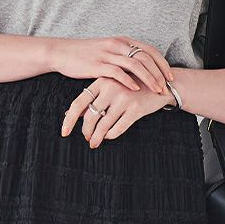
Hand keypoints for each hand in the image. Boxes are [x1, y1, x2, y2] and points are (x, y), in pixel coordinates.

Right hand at [50, 35, 173, 94]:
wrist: (62, 52)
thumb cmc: (85, 54)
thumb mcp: (108, 50)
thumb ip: (123, 55)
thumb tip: (140, 67)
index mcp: (122, 41)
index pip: (149, 50)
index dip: (162, 63)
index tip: (170, 76)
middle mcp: (117, 45)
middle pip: (146, 58)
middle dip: (159, 73)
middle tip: (167, 86)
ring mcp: (108, 54)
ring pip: (135, 65)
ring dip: (149, 78)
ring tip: (156, 90)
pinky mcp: (97, 64)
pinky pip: (118, 72)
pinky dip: (129, 81)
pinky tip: (135, 90)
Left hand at [61, 75, 175, 147]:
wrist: (160, 82)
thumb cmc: (131, 84)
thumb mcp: (110, 86)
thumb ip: (91, 98)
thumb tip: (69, 114)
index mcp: (101, 81)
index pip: (78, 103)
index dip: (68, 120)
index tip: (64, 133)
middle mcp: (111, 88)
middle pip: (90, 116)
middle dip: (86, 131)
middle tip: (86, 138)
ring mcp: (123, 98)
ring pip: (103, 125)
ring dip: (96, 137)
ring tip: (94, 143)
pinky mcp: (135, 109)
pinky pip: (118, 128)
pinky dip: (110, 135)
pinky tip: (108, 136)